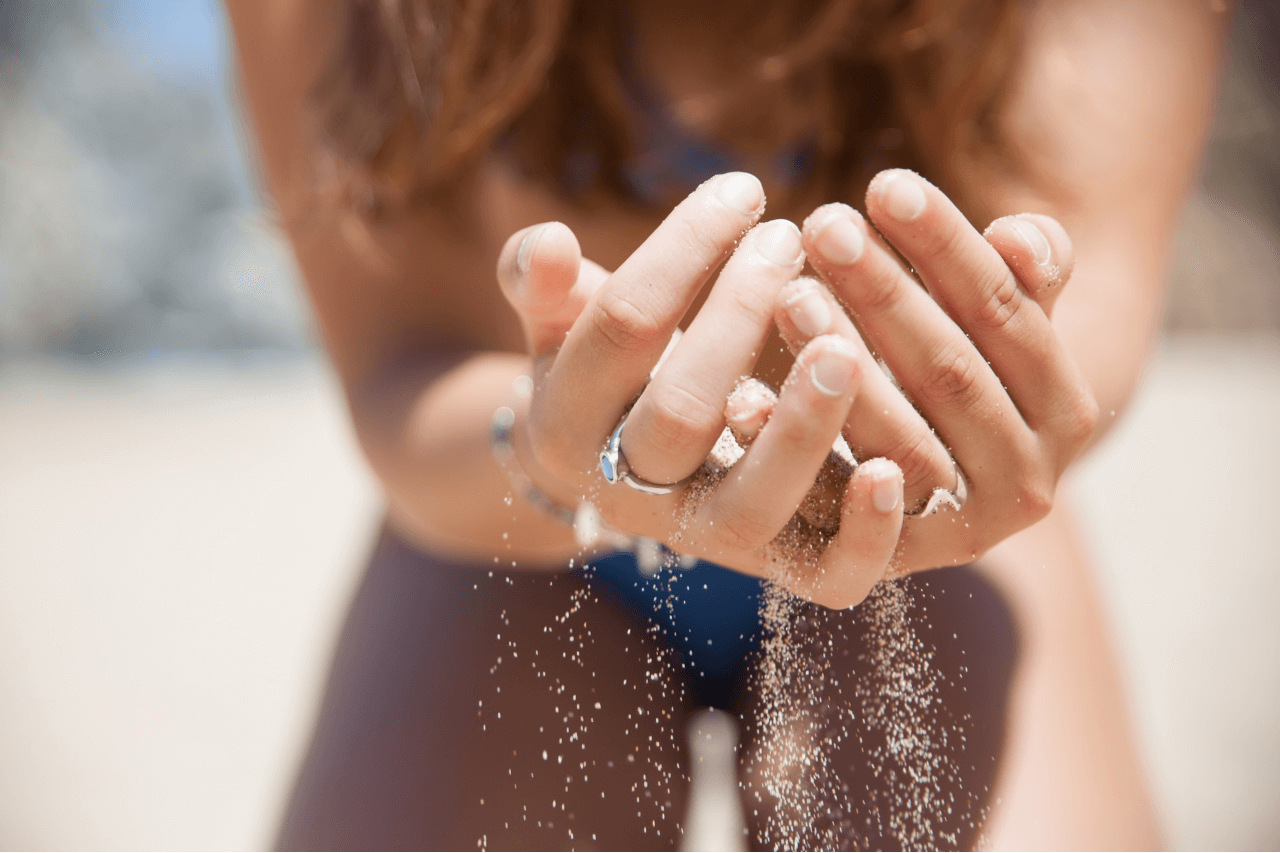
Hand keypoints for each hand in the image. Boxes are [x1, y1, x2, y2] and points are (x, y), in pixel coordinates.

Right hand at [495, 173, 940, 607]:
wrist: (617, 469)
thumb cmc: (605, 366)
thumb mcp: (561, 322)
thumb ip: (542, 283)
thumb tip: (547, 239)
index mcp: (566, 422)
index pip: (623, 328)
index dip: (681, 254)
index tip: (742, 189)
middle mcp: (628, 492)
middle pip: (680, 413)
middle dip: (737, 320)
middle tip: (789, 240)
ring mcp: (704, 538)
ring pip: (751, 504)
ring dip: (801, 427)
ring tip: (846, 346)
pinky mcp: (776, 567)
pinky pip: (823, 578)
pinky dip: (862, 534)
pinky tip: (889, 469)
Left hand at [782, 169, 1097, 574]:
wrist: (939, 484)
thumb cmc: (955, 366)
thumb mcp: (995, 320)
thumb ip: (1022, 274)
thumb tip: (1021, 236)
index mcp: (1064, 410)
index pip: (1007, 316)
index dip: (949, 248)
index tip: (884, 184)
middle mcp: (1027, 484)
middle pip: (951, 375)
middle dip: (885, 295)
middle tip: (821, 226)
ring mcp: (958, 535)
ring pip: (899, 445)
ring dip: (843, 369)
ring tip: (788, 295)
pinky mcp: (886, 571)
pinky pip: (837, 522)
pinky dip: (794, 460)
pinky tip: (743, 401)